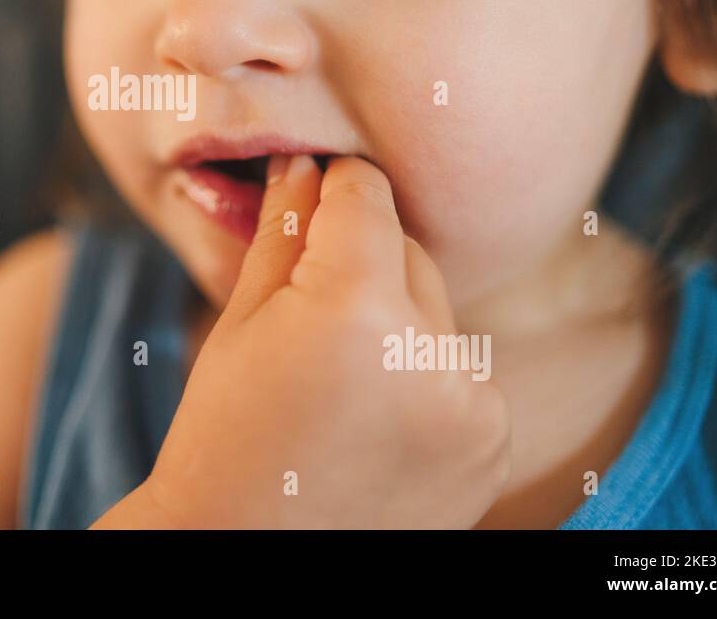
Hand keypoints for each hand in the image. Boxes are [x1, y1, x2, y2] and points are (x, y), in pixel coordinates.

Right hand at [142, 154, 511, 527]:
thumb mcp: (240, 323)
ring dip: (397, 319)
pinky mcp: (494, 442)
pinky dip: (425, 375)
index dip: (336, 184)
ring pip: (436, 310)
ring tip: (337, 378)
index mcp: (352, 310)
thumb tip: (305, 162)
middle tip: (306, 313)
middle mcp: (429, 353)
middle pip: (407, 250)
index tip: (317, 185)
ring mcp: (472, 403)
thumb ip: (283, 232)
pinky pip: (459, 368)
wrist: (245, 555)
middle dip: (361, 260)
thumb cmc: (222, 437)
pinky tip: (374, 416)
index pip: (365, 196)